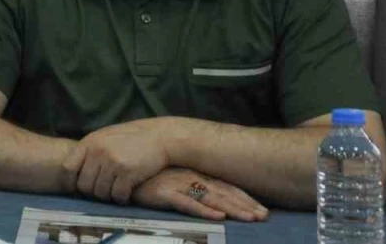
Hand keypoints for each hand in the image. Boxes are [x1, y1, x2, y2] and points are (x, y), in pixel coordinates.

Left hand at [61, 119, 171, 203]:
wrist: (160, 136)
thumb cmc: (131, 139)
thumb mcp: (105, 138)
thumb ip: (90, 151)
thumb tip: (72, 172)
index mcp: (89, 143)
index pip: (67, 167)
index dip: (69, 183)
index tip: (75, 190)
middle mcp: (98, 152)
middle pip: (84, 186)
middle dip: (92, 193)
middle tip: (103, 192)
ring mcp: (112, 162)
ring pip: (100, 193)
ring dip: (108, 196)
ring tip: (115, 190)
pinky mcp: (128, 172)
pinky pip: (117, 195)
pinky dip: (121, 198)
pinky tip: (126, 193)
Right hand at [132, 167, 268, 221]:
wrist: (121, 167)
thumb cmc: (146, 175)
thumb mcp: (172, 178)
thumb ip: (191, 186)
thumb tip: (212, 198)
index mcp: (194, 175)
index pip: (225, 187)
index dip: (245, 198)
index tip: (262, 210)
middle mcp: (190, 178)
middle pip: (223, 193)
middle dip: (245, 205)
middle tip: (264, 216)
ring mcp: (178, 184)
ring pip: (211, 199)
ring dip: (232, 209)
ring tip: (249, 218)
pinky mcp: (164, 193)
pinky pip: (187, 204)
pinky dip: (203, 211)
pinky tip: (217, 217)